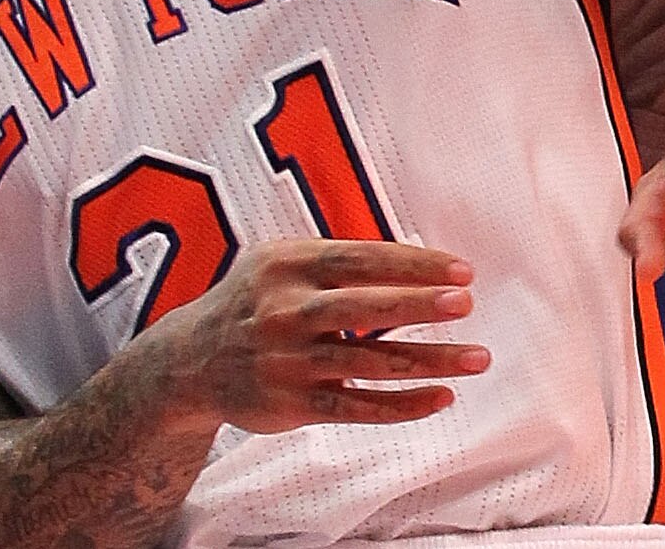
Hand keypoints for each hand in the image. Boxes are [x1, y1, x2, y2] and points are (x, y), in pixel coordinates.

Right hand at [148, 239, 486, 432]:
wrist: (187, 362)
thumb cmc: (254, 300)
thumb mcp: (280, 260)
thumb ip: (338, 258)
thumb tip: (416, 257)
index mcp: (291, 266)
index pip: (363, 259)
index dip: (415, 263)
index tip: (461, 269)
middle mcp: (288, 312)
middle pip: (365, 309)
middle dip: (419, 305)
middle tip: (467, 304)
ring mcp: (289, 361)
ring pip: (370, 364)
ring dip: (429, 362)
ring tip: (476, 357)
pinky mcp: (291, 404)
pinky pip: (356, 407)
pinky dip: (402, 406)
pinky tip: (441, 398)